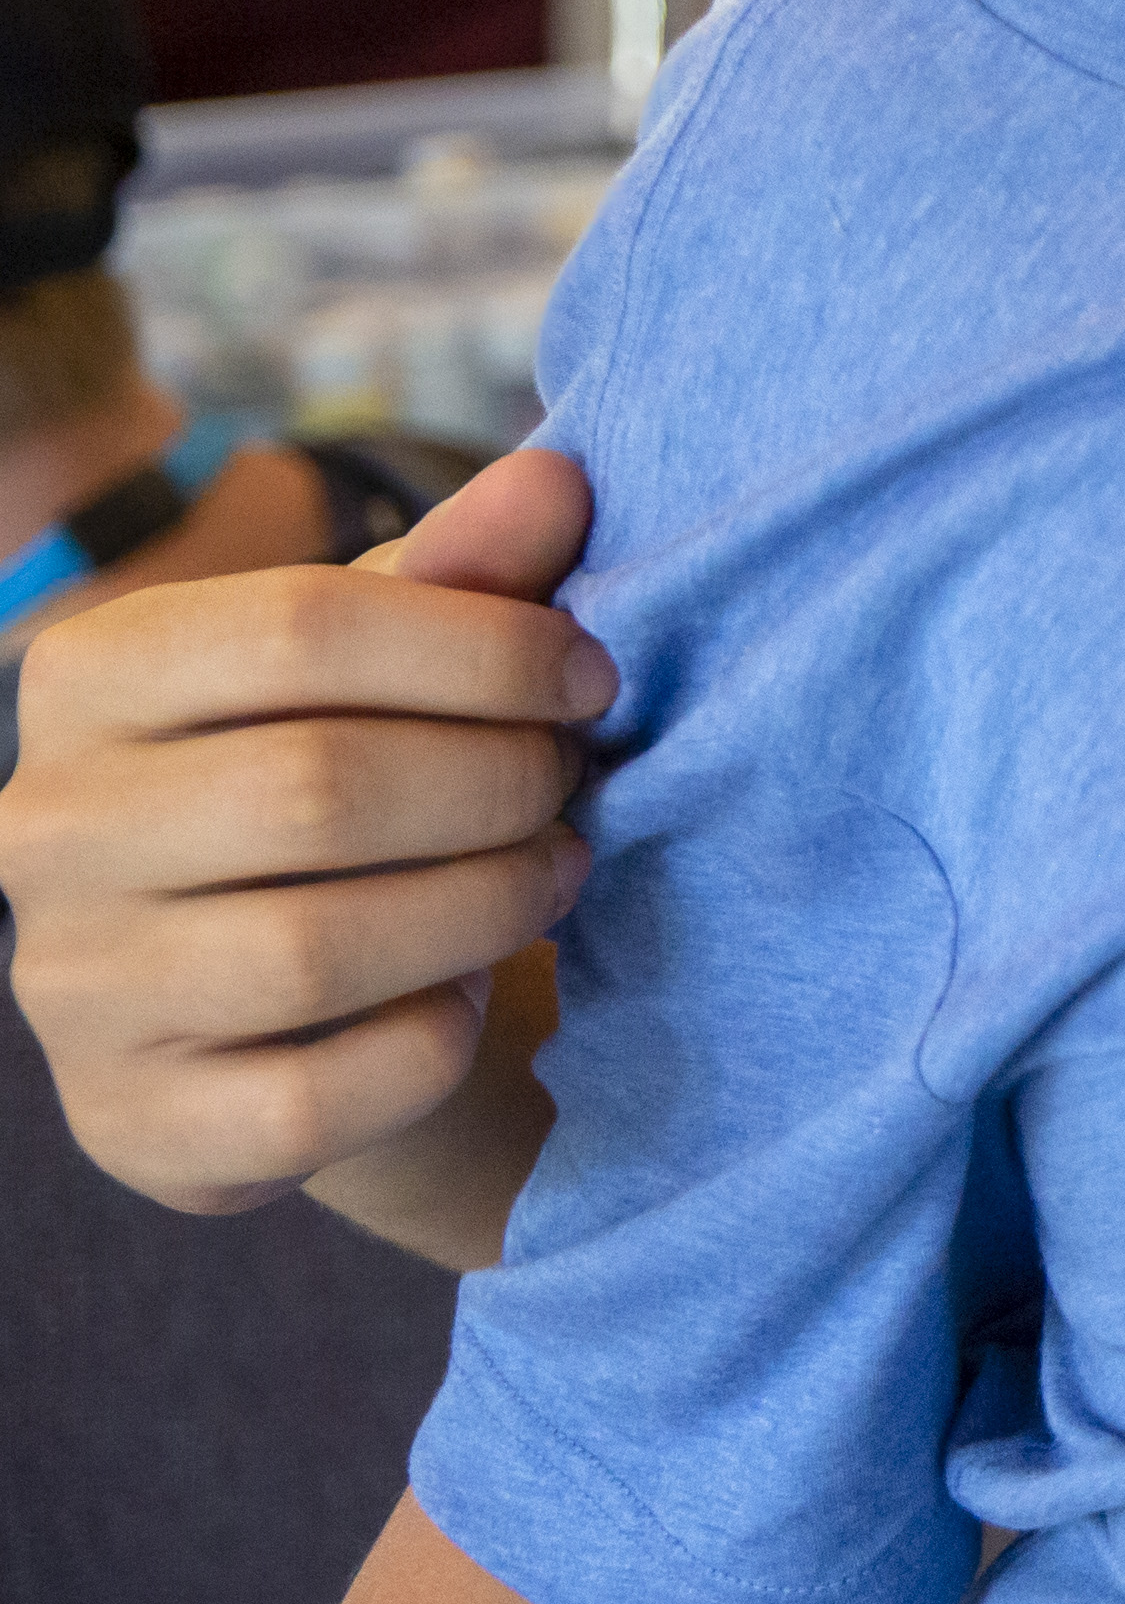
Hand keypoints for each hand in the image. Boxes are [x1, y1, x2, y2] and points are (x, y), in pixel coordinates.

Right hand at [2, 449, 602, 1243]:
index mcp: (92, 677)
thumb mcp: (404, 655)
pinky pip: (309, 1100)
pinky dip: (426, 1046)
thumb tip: (560, 480)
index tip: (590, 679)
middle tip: (574, 786)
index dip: (486, 648)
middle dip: (497, 785)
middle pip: (317, 789)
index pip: (303, 626)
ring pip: (314, 950)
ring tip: (551, 872)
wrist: (285, 989)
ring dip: (482, 909)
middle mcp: (44, 829)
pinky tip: (464, 996)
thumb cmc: (355, 770)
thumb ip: (475, 570)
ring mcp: (73, 987)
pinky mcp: (131, 1123)